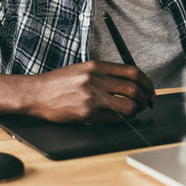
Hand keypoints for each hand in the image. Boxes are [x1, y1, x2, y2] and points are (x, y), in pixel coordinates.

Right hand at [22, 61, 154, 123]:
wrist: (36, 93)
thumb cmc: (58, 83)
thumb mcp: (82, 69)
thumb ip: (104, 74)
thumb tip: (130, 83)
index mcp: (96, 66)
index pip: (132, 72)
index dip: (147, 83)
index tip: (149, 91)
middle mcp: (95, 79)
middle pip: (134, 89)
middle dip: (144, 100)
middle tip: (144, 104)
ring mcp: (92, 97)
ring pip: (128, 106)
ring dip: (135, 111)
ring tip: (131, 112)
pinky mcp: (87, 113)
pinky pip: (113, 119)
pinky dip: (119, 120)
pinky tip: (115, 118)